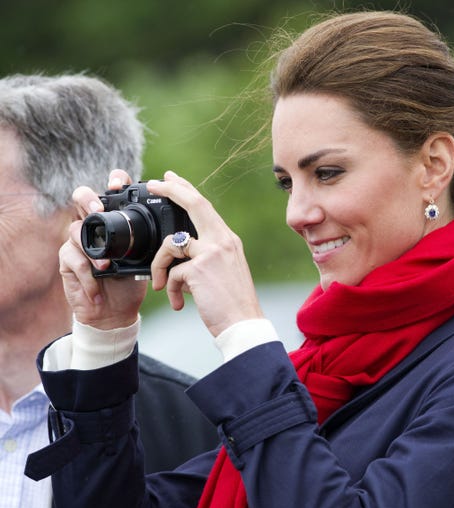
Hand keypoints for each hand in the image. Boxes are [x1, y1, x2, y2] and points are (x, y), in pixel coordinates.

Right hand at [65, 170, 146, 328]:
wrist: (116, 312)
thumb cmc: (132, 283)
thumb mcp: (149, 262)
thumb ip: (156, 244)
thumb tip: (176, 233)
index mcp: (115, 221)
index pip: (112, 191)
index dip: (113, 181)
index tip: (118, 185)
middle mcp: (94, 225)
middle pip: (81, 197)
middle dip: (88, 199)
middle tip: (98, 211)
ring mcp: (78, 241)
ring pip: (75, 230)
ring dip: (93, 251)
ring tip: (106, 267)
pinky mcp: (68, 261)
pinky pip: (74, 260)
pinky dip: (88, 277)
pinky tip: (98, 290)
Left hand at [148, 171, 263, 336]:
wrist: (243, 325)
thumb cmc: (232, 304)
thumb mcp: (224, 272)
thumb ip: (206, 258)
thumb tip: (180, 259)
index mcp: (228, 241)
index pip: (205, 206)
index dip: (186, 190)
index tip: (170, 179)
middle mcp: (222, 241)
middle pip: (194, 203)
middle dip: (170, 189)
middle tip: (153, 184)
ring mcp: (211, 253)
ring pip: (171, 244)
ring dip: (159, 265)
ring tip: (162, 284)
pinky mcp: (199, 269)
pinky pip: (172, 273)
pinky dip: (171, 290)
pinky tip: (179, 303)